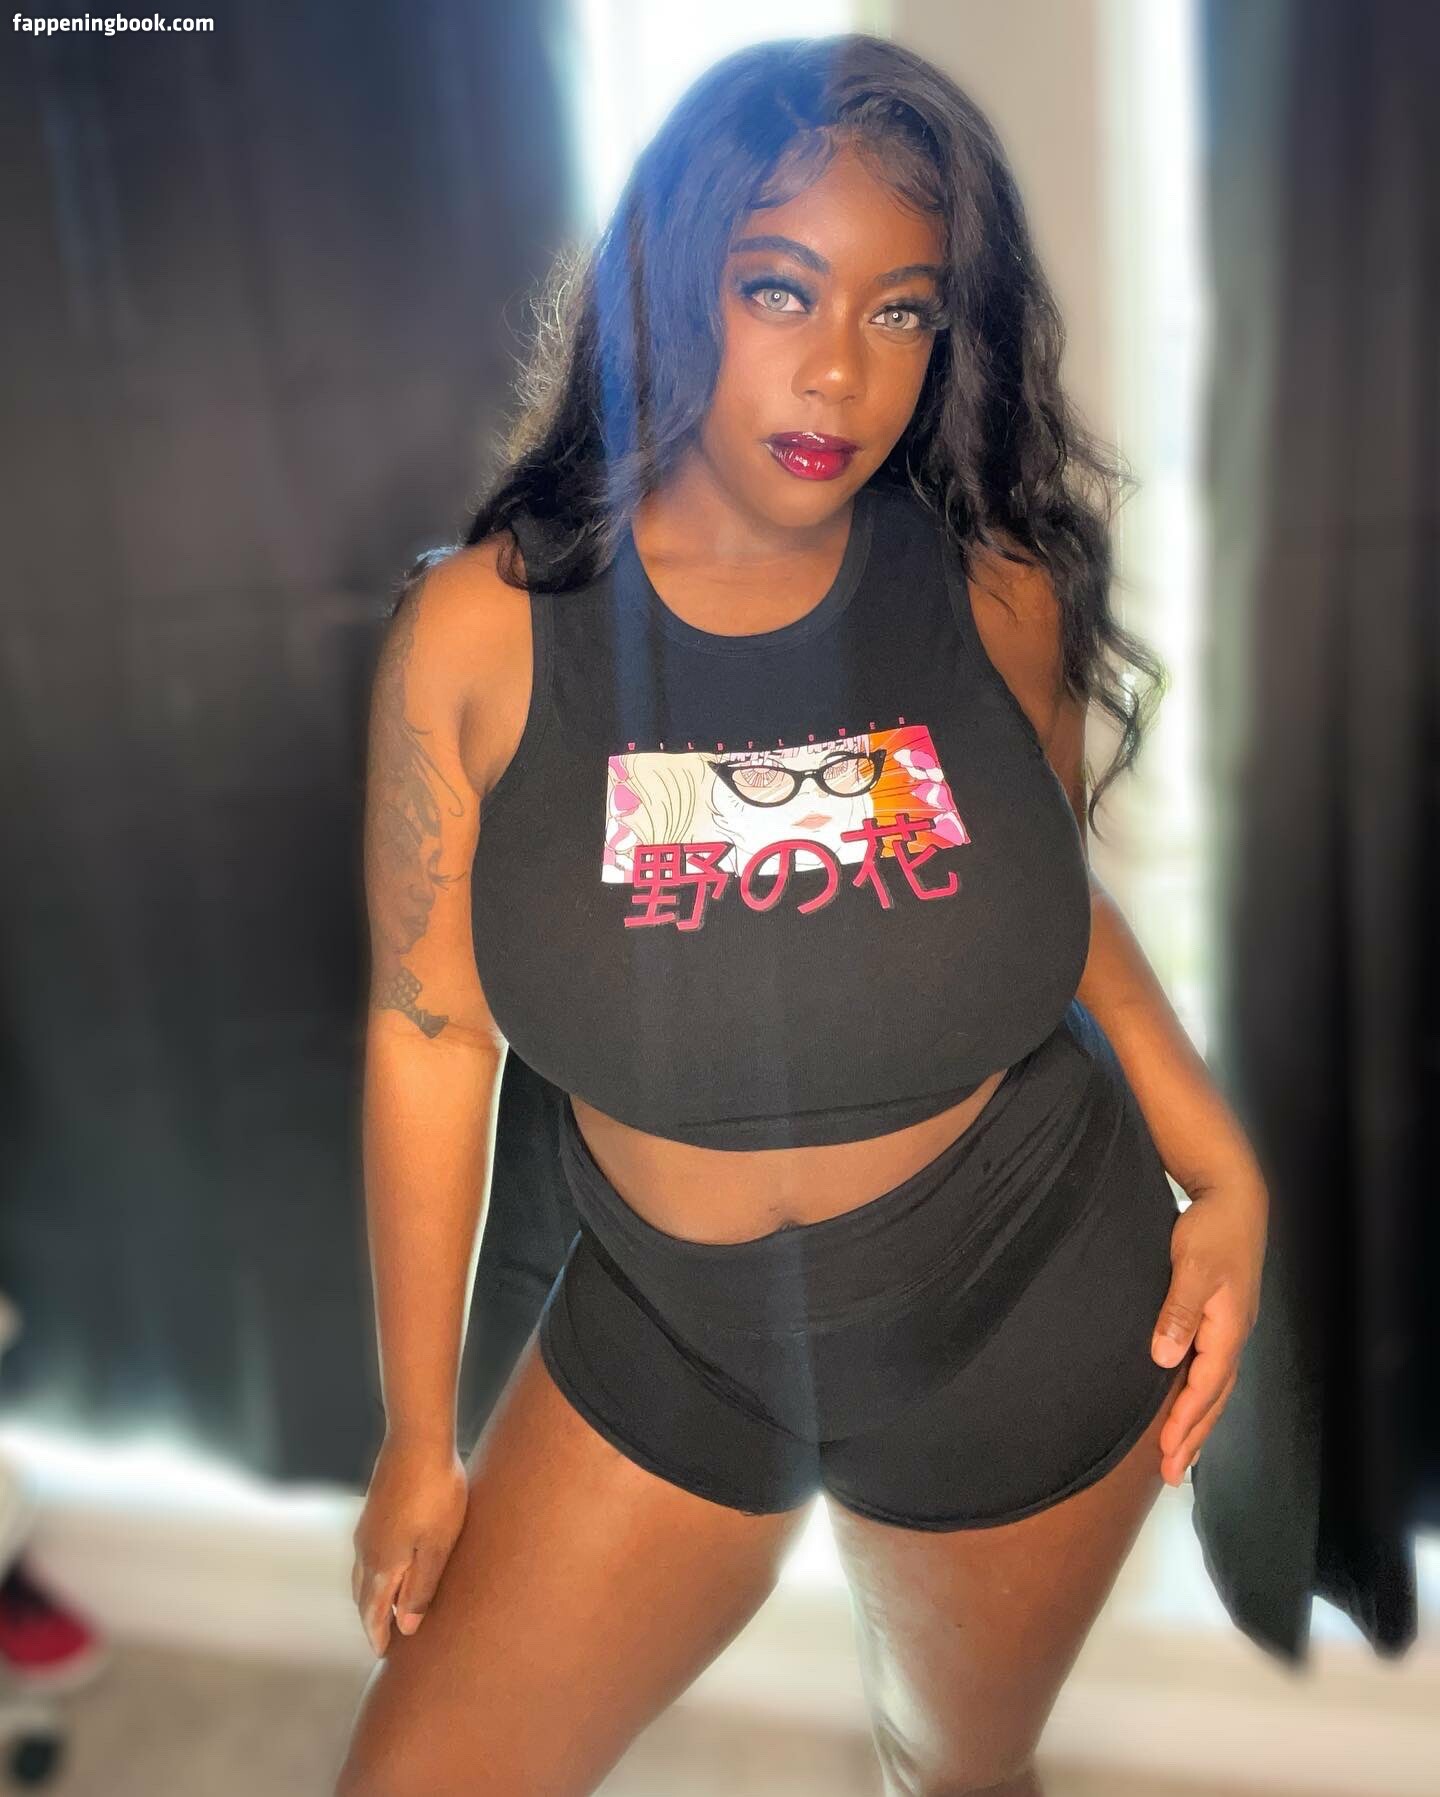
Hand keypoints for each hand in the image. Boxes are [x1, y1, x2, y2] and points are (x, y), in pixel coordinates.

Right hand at [351, 1430, 469, 1656]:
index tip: (386, 1655)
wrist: (417, 1440)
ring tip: (387, 1606)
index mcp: (381, 1565)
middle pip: (363, 1596)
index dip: (379, 1636)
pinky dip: (374, 1570)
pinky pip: (367, 1552)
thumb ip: (421, 1588)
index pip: (373, 1613)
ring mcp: (366, 1527)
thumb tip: (406, 1626)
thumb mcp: (437, 1547)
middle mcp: (366, 1550)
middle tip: (386, 1637)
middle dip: (372, 1619)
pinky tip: (389, 1562)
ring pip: (363, 1573)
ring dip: (371, 1594)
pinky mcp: (373, 1508)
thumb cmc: (436, 1494)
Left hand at [1150, 1175, 1267, 1486]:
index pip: (1206, 1386)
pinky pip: (1212, 1371)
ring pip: (1215, 1388)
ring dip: (1198, 1423)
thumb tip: (1166, 1359)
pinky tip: (1188, 1407)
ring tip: (1180, 1457)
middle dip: (1194, 1437)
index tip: (1167, 1451)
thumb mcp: (1192, 1266)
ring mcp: (1230, 1329)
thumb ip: (1179, 1312)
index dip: (1186, 1420)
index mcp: (1228, 1328)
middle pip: (1215, 1398)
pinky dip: (1201, 1397)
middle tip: (1171, 1475)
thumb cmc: (1212, 1230)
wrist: (1233, 1199)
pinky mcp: (1222, 1319)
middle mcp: (1233, 1335)